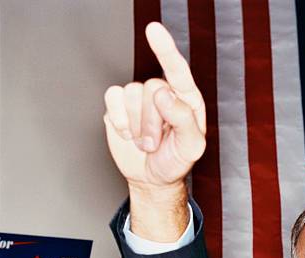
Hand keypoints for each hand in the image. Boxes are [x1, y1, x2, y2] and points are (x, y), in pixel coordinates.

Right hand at [103, 21, 205, 189]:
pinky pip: (113, 98)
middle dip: (152, 122)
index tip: (154, 30)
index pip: (177, 70)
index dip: (166, 49)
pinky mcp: (118, 105)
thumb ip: (184, 119)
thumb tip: (164, 94)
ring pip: (131, 93)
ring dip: (137, 126)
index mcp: (186, 99)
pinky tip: (128, 133)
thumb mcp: (191, 147)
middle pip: (151, 87)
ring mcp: (139, 98)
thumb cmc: (176, 160)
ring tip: (145, 141)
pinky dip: (120, 120)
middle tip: (156, 143)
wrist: (153, 178)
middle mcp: (162, 93)